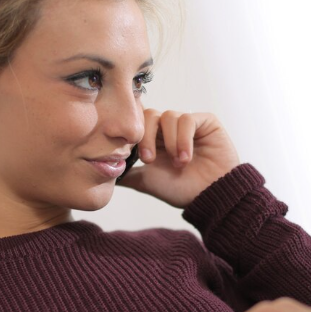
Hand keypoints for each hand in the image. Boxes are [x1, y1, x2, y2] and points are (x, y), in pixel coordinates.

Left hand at [117, 109, 240, 208]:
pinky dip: (183, 138)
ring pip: (167, 116)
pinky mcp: (205, 122)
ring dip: (169, 142)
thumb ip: (126, 171)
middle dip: (146, 137)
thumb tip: (100, 169)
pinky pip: (187, 119)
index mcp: (155, 139)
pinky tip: (186, 157)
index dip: (134, 137)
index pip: (136, 123)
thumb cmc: (181, 190)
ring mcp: (187, 124)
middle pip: (148, 115)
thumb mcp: (145, 181)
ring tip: (178, 163)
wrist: (210, 196)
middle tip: (150, 160)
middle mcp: (169, 129)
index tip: (137, 159)